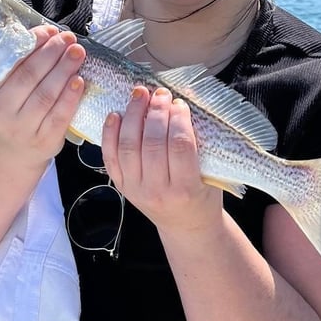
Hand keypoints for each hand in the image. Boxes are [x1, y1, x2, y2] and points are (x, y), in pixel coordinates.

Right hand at [0, 25, 85, 164]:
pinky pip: (59, 115)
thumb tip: (48, 33)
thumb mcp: (1, 88)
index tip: (50, 30)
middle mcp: (0, 111)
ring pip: (46, 94)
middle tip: (69, 38)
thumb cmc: (11, 109)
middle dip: (52, 53)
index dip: (32, 44)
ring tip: (77, 53)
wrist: (12, 152)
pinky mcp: (43, 141)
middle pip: (29, 76)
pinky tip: (79, 81)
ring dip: (64, 70)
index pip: (10, 62)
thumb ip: (16, 64)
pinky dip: (70, 96)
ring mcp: (21, 128)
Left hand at [101, 86, 222, 237]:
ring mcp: (135, 190)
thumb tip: (181, 106)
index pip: (179, 146)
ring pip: (128, 147)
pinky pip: (110, 157)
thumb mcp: (211, 175)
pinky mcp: (121, 186)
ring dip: (132, 116)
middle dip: (155, 112)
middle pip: (152, 143)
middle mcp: (157, 192)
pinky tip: (115, 114)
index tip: (179, 103)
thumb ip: (199, 145)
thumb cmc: (203, 197)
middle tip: (160, 93)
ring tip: (139, 95)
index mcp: (185, 189)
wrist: (186, 226)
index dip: (178, 119)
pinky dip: (110, 133)